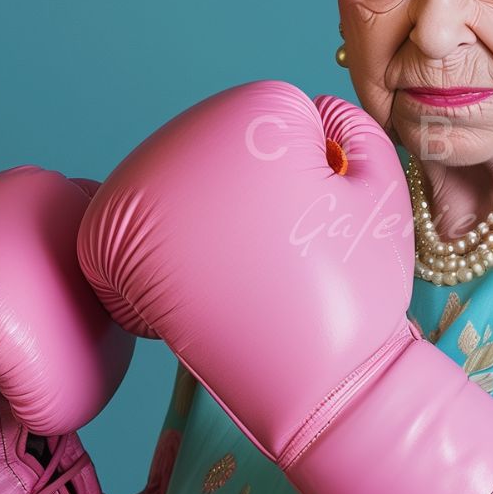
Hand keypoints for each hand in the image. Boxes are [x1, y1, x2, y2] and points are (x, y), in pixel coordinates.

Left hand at [79, 81, 492, 493]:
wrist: (321, 383)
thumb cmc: (360, 286)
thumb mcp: (382, 188)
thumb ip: (354, 128)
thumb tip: (317, 111)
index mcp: (257, 111)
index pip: (270, 124)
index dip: (301, 176)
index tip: (313, 223)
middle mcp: (188, 134)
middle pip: (210, 153)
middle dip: (238, 199)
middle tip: (276, 256)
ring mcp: (142, 185)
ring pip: (166, 191)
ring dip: (193, 229)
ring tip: (238, 275)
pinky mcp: (111, 240)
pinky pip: (121, 237)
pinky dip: (149, 267)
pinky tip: (196, 293)